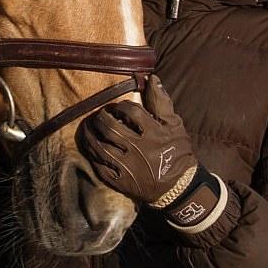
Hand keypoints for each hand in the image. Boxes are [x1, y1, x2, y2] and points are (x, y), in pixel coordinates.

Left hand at [77, 75, 196, 206]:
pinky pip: (99, 165)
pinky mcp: (120, 181)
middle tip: (100, 115)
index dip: (120, 106)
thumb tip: (151, 78)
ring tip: (88, 126)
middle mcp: (138, 149)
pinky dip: (91, 154)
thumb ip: (161, 102)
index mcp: (153, 134)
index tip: (116, 107)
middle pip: (110, 128)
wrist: (178, 189)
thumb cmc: (177, 153)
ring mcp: (127, 166)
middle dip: (101, 117)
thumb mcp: (175, 126)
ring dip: (90, 134)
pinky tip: (89, 145)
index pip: (131, 111)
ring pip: (100, 146)